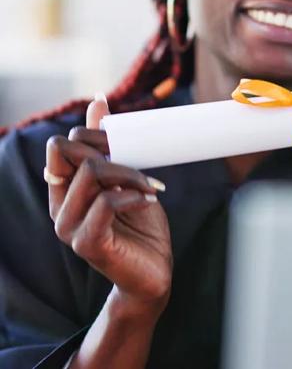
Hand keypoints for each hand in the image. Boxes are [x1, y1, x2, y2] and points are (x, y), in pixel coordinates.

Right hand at [45, 94, 172, 312]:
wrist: (153, 271)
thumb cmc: (140, 224)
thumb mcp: (125, 177)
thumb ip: (108, 145)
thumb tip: (98, 100)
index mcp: (64, 190)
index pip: (60, 146)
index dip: (93, 137)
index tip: (126, 149)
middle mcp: (59, 207)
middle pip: (72, 152)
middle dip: (112, 150)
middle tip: (140, 170)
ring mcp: (69, 227)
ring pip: (92, 172)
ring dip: (130, 173)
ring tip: (152, 187)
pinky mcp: (88, 244)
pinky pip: (106, 202)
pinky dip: (133, 195)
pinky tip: (148, 201)